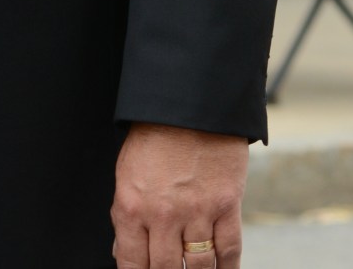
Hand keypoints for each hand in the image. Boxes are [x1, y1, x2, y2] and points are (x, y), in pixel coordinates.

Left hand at [111, 122, 246, 267]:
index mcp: (132, 205)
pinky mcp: (227, 205)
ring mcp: (197, 211)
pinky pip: (229, 251)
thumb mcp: (127, 171)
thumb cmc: (154, 132)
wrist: (189, 100)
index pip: (131, 264)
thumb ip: (126, 214)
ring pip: (198, 267)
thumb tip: (123, 250)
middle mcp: (163, 214)